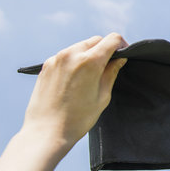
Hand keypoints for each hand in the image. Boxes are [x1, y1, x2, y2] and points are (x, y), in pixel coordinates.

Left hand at [21, 33, 127, 158]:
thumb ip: (111, 73)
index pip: (112, 39)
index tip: (123, 55)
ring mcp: (57, 58)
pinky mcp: (47, 65)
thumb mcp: (103, 96)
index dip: (121, 45)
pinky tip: (76, 79)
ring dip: (89, 54)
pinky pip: (66, 55)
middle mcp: (72, 54)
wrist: (47, 131)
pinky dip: (75, 60)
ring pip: (80, 46)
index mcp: (90, 62)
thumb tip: (119, 59)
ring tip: (91, 75)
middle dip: (105, 49)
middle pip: (96, 41)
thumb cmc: (78, 118)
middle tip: (108, 67)